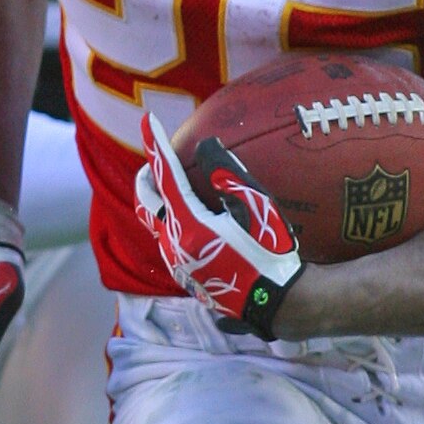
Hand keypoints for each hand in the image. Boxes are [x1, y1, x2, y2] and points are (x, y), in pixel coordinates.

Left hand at [135, 115, 301, 337]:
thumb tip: (206, 145)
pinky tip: (195, 220)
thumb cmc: (273, 253)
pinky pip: (170, 244)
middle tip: (156, 160)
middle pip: (146, 203)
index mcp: (189, 226)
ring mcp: (178, 265)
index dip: (155, 146)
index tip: (147, 120)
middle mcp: (174, 246)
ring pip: (157, 225)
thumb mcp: (258, 207)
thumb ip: (228, 175)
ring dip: (161, 202)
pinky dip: (174, 223)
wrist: (278, 303)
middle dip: (146, 177)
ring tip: (175, 187)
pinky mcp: (187, 278)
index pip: (164, 176)